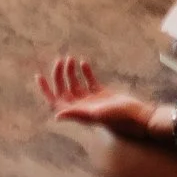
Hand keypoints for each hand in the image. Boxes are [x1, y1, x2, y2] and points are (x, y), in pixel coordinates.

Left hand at [35, 52, 160, 136]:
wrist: (137, 116)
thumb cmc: (117, 117)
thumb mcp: (95, 115)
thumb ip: (76, 114)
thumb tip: (56, 116)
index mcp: (78, 112)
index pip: (55, 102)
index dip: (46, 91)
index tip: (39, 76)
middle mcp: (82, 106)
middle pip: (64, 90)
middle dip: (60, 75)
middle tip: (61, 59)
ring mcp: (92, 100)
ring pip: (76, 84)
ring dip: (71, 72)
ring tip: (71, 59)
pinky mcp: (102, 94)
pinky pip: (90, 81)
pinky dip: (85, 72)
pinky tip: (84, 62)